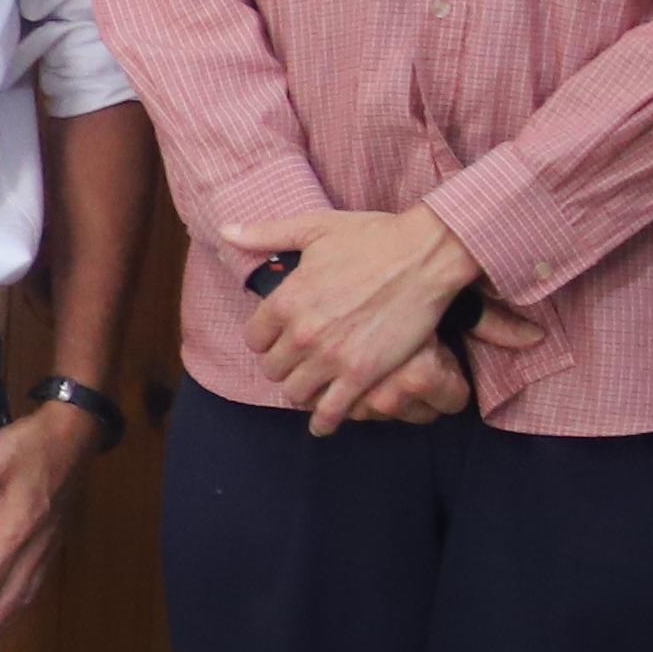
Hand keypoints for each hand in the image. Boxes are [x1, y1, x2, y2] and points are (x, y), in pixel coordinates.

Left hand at [0, 404, 100, 651]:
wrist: (72, 436)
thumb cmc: (28, 446)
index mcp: (16, 533)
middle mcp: (34, 549)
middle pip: (7, 604)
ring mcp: (46, 548)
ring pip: (22, 600)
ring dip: (0, 628)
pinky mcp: (49, 543)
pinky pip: (31, 588)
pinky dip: (15, 609)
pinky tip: (6, 615)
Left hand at [227, 202, 480, 431]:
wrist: (426, 256)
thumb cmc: (373, 238)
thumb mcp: (314, 228)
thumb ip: (266, 235)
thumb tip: (226, 231)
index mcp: (286, 300)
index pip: (254, 339)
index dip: (265, 340)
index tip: (278, 339)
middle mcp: (302, 333)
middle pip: (273, 369)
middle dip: (283, 365)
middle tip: (298, 362)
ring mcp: (332, 357)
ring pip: (296, 393)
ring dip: (302, 391)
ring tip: (311, 387)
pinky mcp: (363, 374)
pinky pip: (332, 410)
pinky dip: (325, 420)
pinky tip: (323, 423)